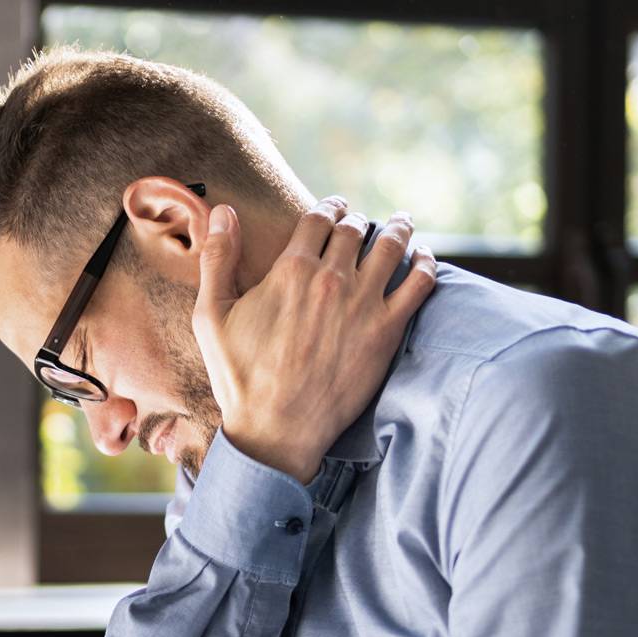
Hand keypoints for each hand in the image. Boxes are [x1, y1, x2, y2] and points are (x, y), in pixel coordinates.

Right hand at [194, 199, 436, 482]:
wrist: (276, 429)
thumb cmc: (239, 377)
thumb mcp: (211, 316)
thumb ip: (218, 259)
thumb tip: (223, 211)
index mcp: (291, 269)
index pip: (318, 219)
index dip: (328, 207)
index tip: (334, 207)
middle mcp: (331, 278)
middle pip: (354, 229)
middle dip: (357, 219)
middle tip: (362, 221)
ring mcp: (364, 303)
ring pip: (392, 246)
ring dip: (398, 228)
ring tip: (401, 223)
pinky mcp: (387, 330)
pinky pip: (419, 283)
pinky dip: (426, 263)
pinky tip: (424, 259)